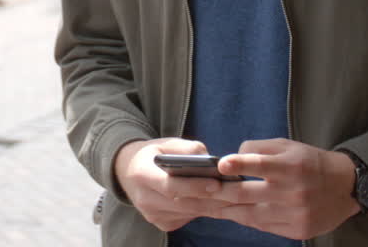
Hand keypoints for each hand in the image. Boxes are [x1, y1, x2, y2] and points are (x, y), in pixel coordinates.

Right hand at [113, 137, 230, 231]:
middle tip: (238, 192)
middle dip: (212, 199)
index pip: (170, 186)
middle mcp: (144, 199)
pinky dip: (206, 210)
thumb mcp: (166, 143)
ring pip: (189, 213)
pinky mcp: (162, 224)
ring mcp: (152, 215)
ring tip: (237, 197)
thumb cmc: (154, 153)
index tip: (217, 183)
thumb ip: (187, 149)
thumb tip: (210, 160)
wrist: (129, 172)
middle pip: (183, 203)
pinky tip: (222, 202)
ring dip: (214, 206)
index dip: (194, 186)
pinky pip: (188, 217)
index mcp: (141, 175)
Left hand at [166, 138, 360, 239]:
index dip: (238, 165)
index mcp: (289, 166)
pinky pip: (262, 226)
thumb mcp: (288, 146)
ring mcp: (293, 213)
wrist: (346, 187)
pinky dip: (243, 219)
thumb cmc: (310, 162)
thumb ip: (259, 149)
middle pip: (245, 194)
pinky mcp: (296, 230)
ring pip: (249, 214)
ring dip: (222, 210)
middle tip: (190, 190)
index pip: (258, 164)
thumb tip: (231, 160)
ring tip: (200, 205)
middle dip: (215, 193)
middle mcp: (291, 190)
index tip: (220, 164)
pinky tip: (226, 214)